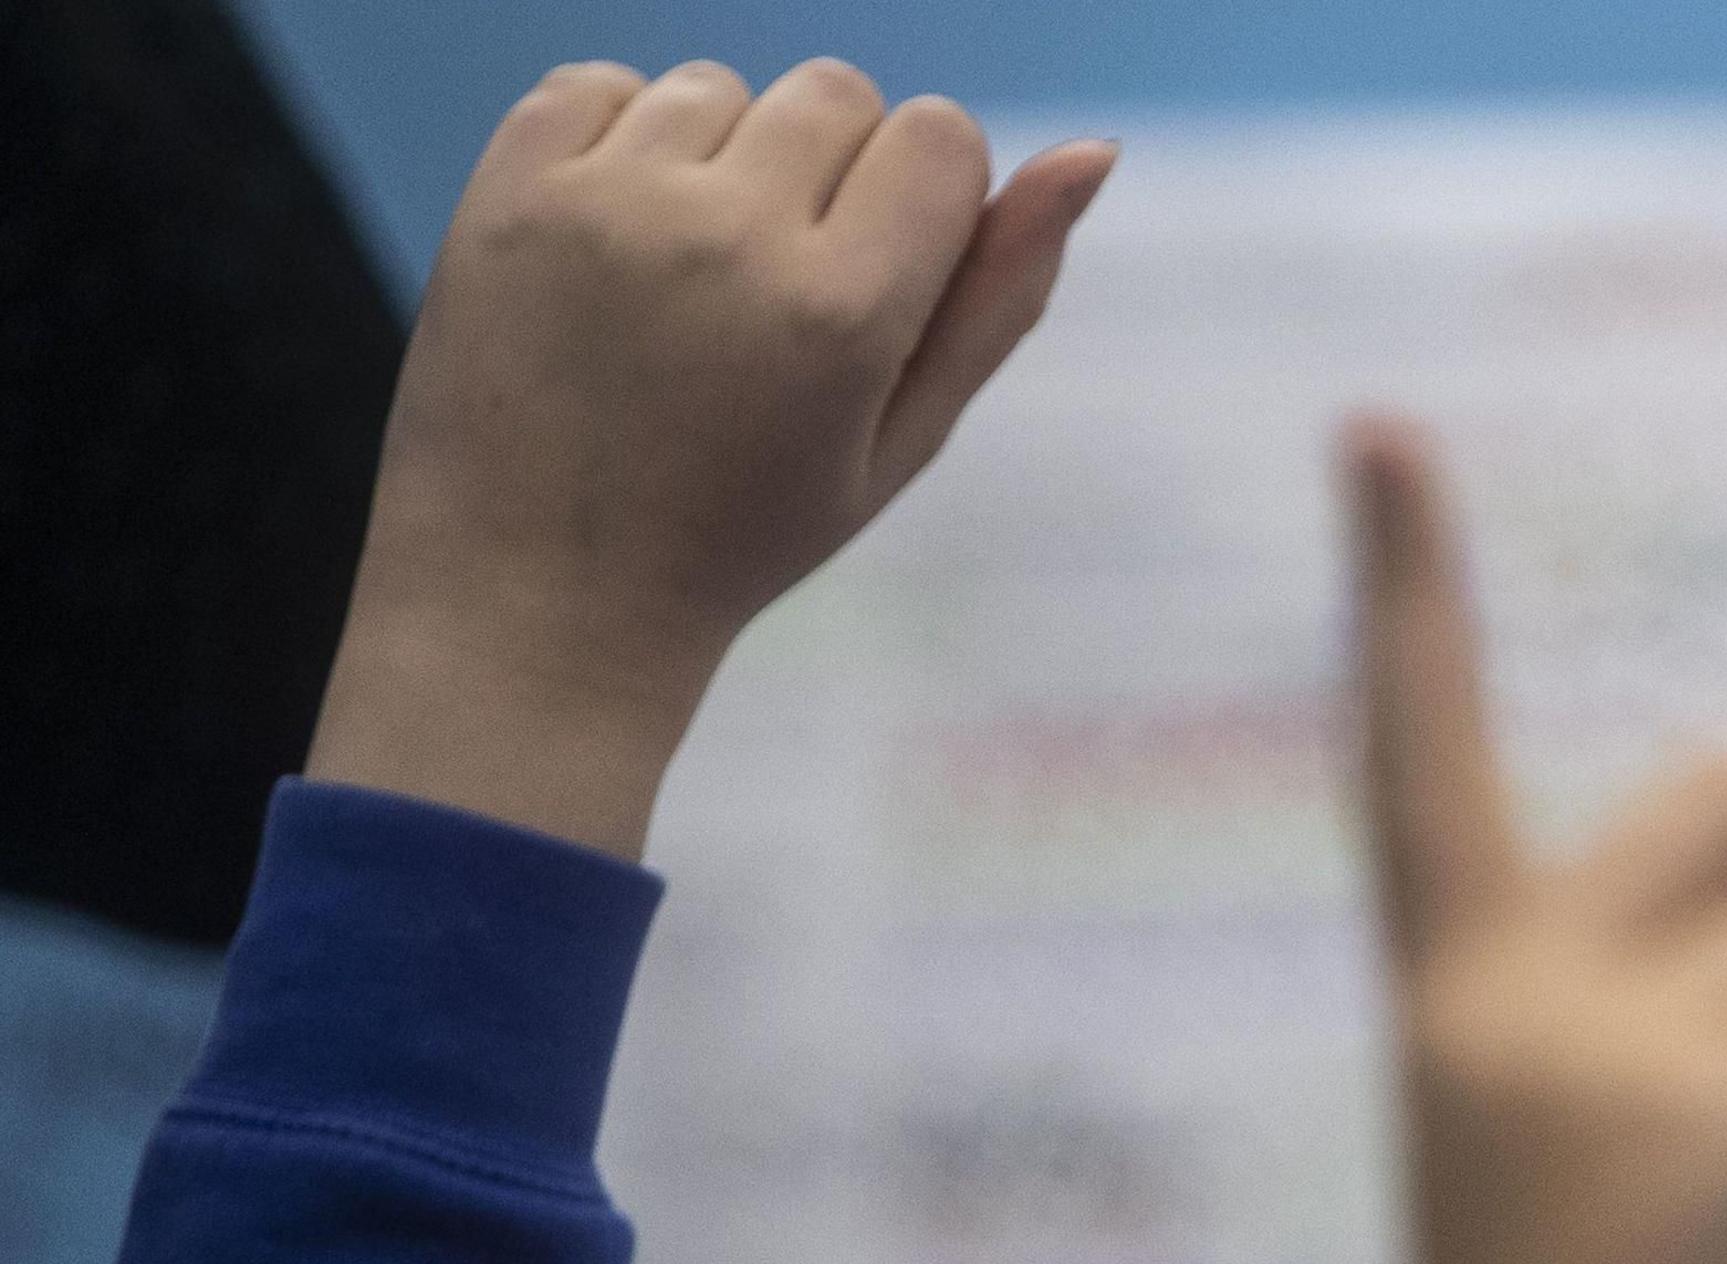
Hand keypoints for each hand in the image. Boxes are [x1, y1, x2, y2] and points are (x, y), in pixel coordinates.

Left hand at [306, 59, 1117, 859]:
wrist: (539, 595)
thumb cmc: (743, 532)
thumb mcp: (901, 441)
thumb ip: (999, 297)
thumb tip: (1092, 149)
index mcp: (844, 312)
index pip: (940, 135)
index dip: (924, 196)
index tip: (877, 276)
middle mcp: (730, 236)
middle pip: (837, 92)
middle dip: (831, 169)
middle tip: (777, 289)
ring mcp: (608, 204)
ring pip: (719, 86)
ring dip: (722, 156)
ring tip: (688, 276)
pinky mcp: (511, 188)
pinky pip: (600, 84)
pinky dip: (619, 142)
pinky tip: (615, 242)